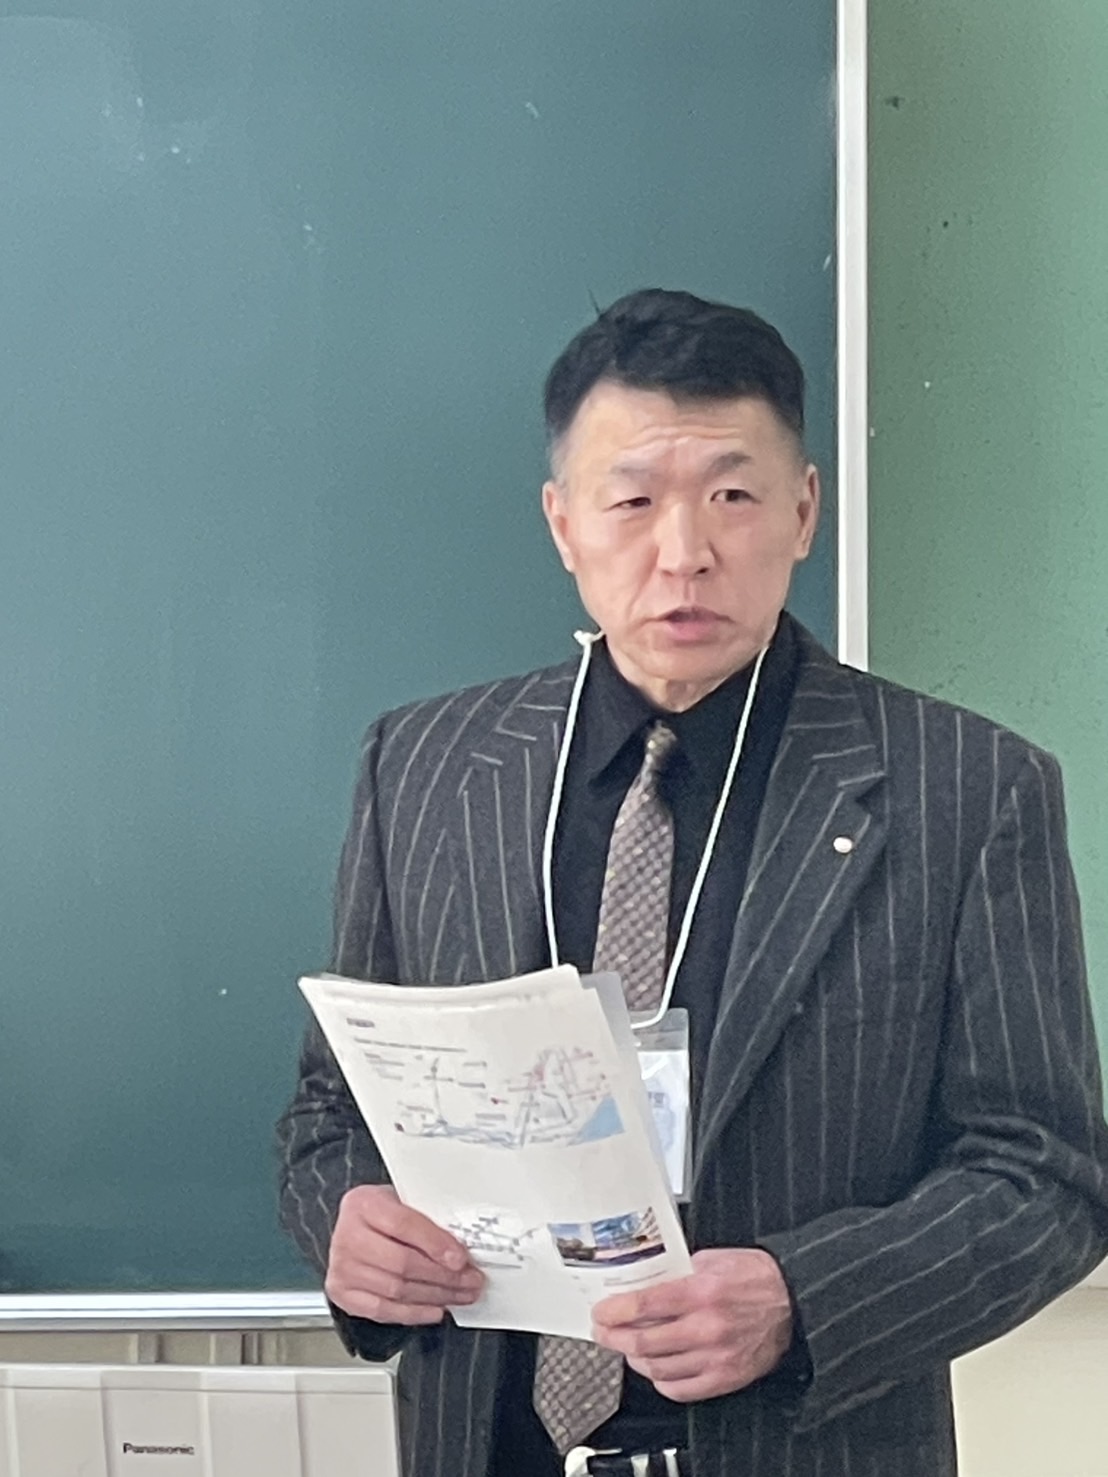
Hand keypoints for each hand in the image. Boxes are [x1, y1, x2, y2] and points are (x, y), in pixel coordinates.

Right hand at [325, 1185, 483, 1324]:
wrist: (351, 1228)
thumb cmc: (380, 1214)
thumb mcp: (401, 1200)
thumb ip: (426, 1218)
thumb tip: (461, 1245)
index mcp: (363, 1204)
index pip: (403, 1225)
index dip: (435, 1244)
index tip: (461, 1258)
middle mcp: (347, 1237)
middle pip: (402, 1263)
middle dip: (443, 1276)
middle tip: (470, 1280)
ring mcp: (342, 1268)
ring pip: (397, 1290)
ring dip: (435, 1296)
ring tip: (460, 1295)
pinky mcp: (343, 1294)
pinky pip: (383, 1311)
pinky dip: (414, 1313)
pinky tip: (435, 1309)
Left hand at [591, 1248, 792, 1401]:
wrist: (795, 1301)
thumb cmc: (757, 1276)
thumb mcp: (713, 1258)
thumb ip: (678, 1270)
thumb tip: (647, 1281)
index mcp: (702, 1292)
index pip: (644, 1306)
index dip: (614, 1311)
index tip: (600, 1312)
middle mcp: (707, 1327)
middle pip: (644, 1341)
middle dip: (614, 1338)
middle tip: (604, 1332)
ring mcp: (716, 1357)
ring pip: (658, 1368)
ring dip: (635, 1359)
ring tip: (628, 1348)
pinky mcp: (726, 1378)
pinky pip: (682, 1389)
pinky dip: (661, 1382)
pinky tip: (656, 1371)